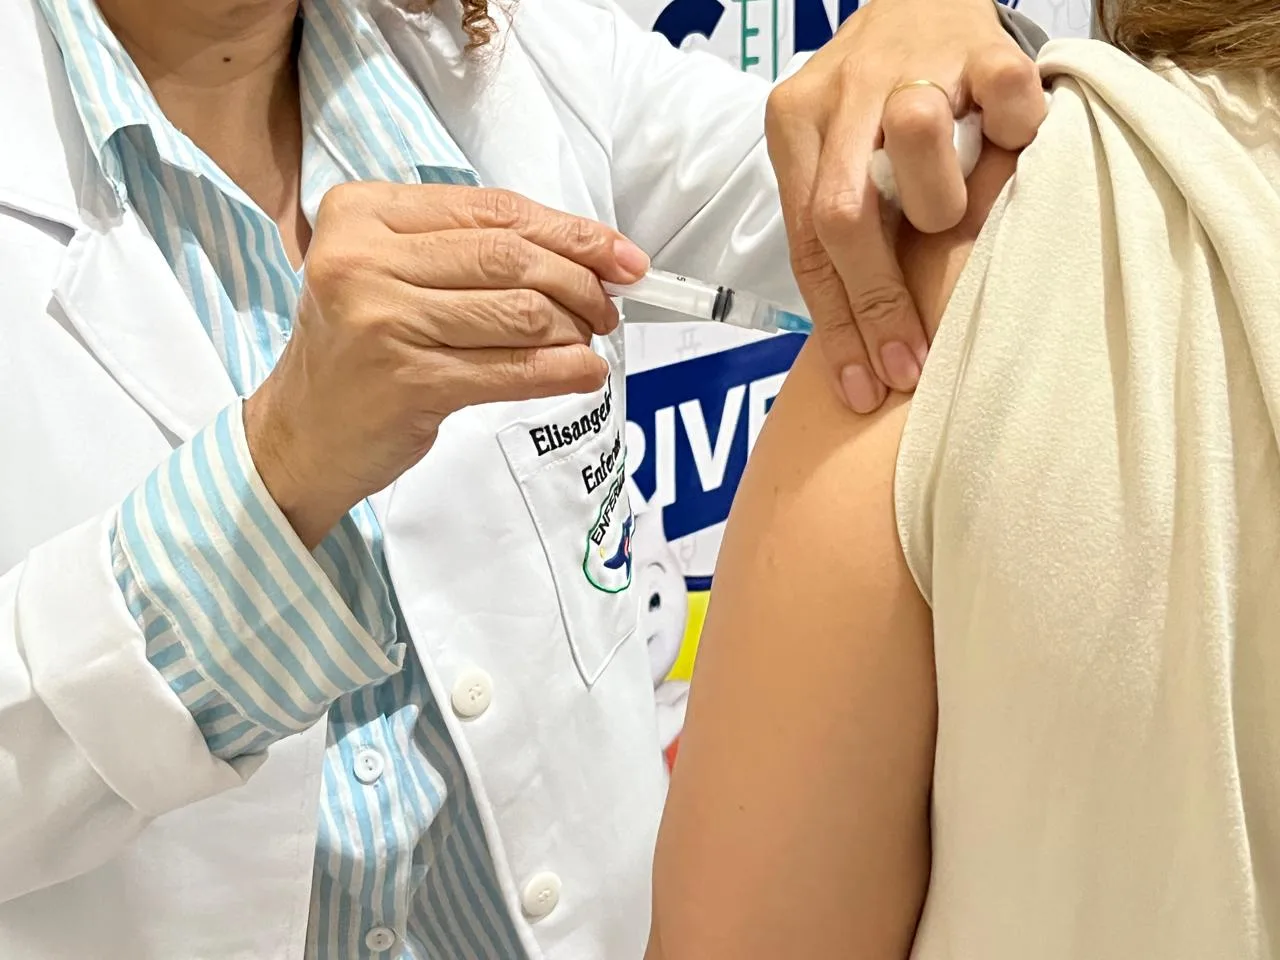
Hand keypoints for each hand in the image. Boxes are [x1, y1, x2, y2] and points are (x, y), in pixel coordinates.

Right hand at [244, 183, 649, 546]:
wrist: (303, 433)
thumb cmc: (361, 348)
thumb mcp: (394, 274)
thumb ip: (472, 250)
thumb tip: (591, 254)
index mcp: (362, 212)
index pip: (493, 210)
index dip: (570, 231)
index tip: (622, 256)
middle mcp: (363, 259)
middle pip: (511, 257)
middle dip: (581, 281)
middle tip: (609, 308)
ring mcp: (382, 321)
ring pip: (520, 313)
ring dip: (575, 330)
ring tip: (588, 344)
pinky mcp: (408, 382)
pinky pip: (513, 370)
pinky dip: (563, 372)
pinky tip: (584, 375)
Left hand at [766, 0, 1045, 412]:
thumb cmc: (878, 102)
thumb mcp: (834, 157)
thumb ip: (837, 231)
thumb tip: (861, 348)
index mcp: (794, 125)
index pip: (807, 246)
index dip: (837, 327)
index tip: (862, 388)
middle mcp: (841, 92)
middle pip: (845, 215)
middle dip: (878, 304)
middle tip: (909, 367)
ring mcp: (910, 61)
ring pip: (917, 147)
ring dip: (943, 203)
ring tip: (956, 210)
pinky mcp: (980, 41)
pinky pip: (1005, 101)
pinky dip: (1013, 136)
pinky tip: (1005, 149)